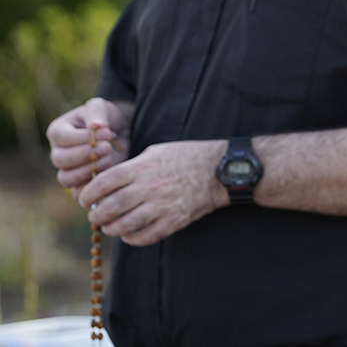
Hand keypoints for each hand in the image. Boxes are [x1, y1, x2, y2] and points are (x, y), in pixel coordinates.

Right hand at [47, 98, 130, 195]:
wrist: (120, 131)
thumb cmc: (106, 117)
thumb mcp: (101, 107)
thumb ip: (97, 113)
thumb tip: (95, 126)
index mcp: (59, 131)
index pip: (61, 138)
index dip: (82, 137)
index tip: (105, 132)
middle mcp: (59, 152)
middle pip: (60, 160)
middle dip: (86, 154)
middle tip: (108, 147)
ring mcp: (68, 169)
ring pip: (66, 178)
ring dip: (89, 170)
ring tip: (109, 157)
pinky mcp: (80, 182)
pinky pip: (78, 192)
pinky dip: (92, 186)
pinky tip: (108, 173)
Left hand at [78, 140, 228, 246]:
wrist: (218, 170)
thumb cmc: (185, 157)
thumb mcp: (155, 152)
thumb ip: (130, 167)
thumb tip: (106, 184)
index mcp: (141, 168)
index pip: (103, 184)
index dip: (88, 194)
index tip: (85, 200)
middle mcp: (148, 187)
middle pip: (109, 207)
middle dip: (96, 215)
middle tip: (95, 216)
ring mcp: (161, 205)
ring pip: (124, 225)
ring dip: (111, 229)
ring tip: (110, 227)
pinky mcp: (174, 220)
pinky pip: (145, 236)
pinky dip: (132, 239)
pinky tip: (129, 235)